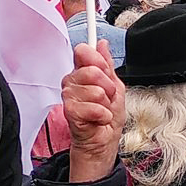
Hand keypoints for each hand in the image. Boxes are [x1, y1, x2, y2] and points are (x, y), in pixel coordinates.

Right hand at [62, 43, 125, 182]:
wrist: (102, 142)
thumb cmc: (106, 117)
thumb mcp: (115, 86)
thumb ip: (107, 65)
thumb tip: (102, 44)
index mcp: (82, 72)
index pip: (83, 51)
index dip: (97, 59)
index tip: (104, 69)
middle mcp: (73, 82)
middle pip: (91, 70)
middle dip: (107, 86)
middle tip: (106, 97)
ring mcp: (70, 97)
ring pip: (95, 90)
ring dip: (105, 103)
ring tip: (101, 109)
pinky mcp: (70, 112)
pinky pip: (94, 107)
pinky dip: (102, 115)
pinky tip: (98, 119)